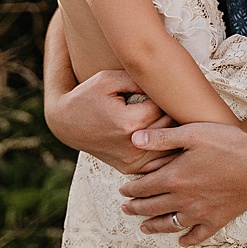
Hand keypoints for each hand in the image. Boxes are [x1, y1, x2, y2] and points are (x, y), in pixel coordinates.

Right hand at [43, 68, 172, 173]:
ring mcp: (132, 160)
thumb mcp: (108, 79)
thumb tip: (165, 81)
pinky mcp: (130, 168)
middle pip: (171, 128)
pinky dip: (167, 151)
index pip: (165, 108)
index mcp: (129, 122)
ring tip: (179, 121)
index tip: (170, 89)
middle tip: (180, 104)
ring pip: (169, 149)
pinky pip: (159, 162)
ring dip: (175, 135)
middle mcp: (133, 145)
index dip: (168, 96)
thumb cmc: (87, 96)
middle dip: (176, 115)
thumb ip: (138, 78)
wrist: (66, 123)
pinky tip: (169, 139)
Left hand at [117, 122, 246, 244]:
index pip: (143, 188)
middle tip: (126, 208)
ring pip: (169, 225)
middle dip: (136, 208)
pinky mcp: (217, 220)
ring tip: (143, 227)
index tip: (123, 191)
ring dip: (154, 226)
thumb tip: (135, 139)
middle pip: (152, 208)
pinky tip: (181, 240)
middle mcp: (183, 200)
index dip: (130, 190)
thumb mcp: (194, 133)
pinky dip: (187, 239)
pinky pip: (198, 235)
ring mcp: (200, 213)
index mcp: (173, 178)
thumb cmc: (229, 144)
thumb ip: (162, 138)